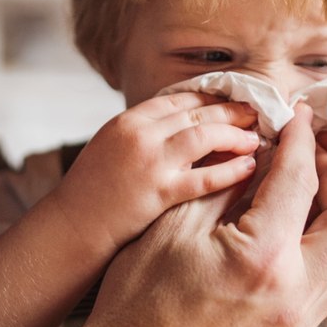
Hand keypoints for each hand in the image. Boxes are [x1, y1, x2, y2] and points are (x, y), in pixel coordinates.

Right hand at [29, 104, 326, 326]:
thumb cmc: (137, 300)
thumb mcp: (174, 225)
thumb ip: (225, 183)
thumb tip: (259, 151)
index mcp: (262, 260)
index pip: (300, 181)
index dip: (298, 140)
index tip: (296, 117)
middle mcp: (294, 294)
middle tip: (308, 155)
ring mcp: (299, 321)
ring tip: (311, 192)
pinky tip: (300, 230)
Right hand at [48, 91, 260, 252]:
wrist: (69, 229)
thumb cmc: (91, 195)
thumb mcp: (111, 148)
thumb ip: (145, 135)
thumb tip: (184, 128)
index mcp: (128, 120)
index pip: (180, 97)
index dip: (212, 98)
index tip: (234, 101)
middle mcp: (139, 134)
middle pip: (197, 111)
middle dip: (231, 111)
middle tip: (257, 113)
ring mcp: (148, 161)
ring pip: (204, 135)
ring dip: (235, 135)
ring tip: (255, 139)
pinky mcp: (157, 191)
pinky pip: (203, 177)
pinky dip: (230, 170)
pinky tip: (247, 168)